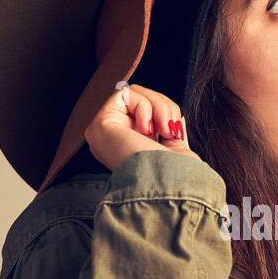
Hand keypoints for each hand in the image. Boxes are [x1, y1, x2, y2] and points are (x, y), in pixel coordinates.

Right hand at [84, 80, 200, 169]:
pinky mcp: (100, 123)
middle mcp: (115, 141)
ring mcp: (105, 133)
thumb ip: (169, 128)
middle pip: (143, 101)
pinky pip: (126, 93)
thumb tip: (172, 115)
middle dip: (165, 108)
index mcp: (130, 148)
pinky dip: (145, 106)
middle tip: (170, 131)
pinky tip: (145, 130)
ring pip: (136, 93)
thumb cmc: (173, 176)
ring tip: (163, 131)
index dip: (166, 114)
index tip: (176, 133)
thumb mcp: (177, 148)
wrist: (166, 185)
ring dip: (159, 107)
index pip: (148, 114)